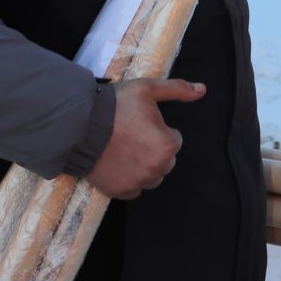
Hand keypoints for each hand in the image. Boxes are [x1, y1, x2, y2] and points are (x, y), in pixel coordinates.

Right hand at [84, 77, 205, 199]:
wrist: (78, 125)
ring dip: (143, 166)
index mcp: (168, 145)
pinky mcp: (121, 191)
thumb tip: (202, 90)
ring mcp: (139, 182)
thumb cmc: (115, 106)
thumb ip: (178, 90)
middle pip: (164, 160)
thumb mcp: (147, 89)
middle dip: (152, 149)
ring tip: (122, 149)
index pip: (174, 140)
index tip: (139, 123)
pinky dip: (127, 179)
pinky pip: (133, 189)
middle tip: (129, 135)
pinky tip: (115, 163)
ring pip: (151, 176)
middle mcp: (157, 168)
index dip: (157, 129)